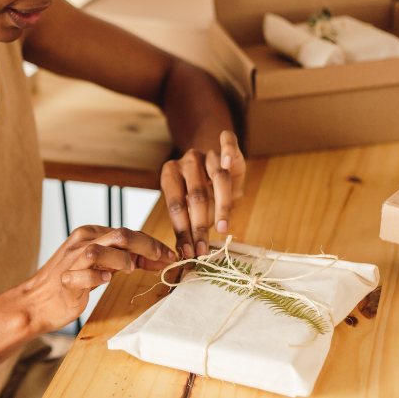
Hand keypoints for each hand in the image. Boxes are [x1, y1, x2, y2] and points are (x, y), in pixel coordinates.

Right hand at [21, 226, 175, 332]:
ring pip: (100, 250)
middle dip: (147, 247)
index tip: (170, 255)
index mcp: (90, 233)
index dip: (152, 243)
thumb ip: (123, 257)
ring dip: (121, 260)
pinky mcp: (65, 280)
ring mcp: (71, 260)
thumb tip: (156, 257)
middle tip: (162, 260)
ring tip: (129, 270)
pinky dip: (97, 278)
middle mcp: (81, 241)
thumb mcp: (101, 264)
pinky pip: (83, 275)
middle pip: (120, 235)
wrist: (36, 302)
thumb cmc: (71, 283)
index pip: (127, 231)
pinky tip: (105, 280)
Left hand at [160, 130, 245, 259]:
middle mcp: (187, 161)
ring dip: (221, 205)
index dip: (182, 231)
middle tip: (203, 250)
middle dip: (199, 226)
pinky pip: (227, 142)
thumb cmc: (200, 191)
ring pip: (217, 176)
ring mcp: (207, 152)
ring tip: (222, 229)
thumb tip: (183, 256)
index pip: (176, 206)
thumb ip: (186, 226)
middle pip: (195, 195)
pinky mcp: (226, 146)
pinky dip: (227, 151)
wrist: (214, 162)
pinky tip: (227, 163)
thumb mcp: (190, 208)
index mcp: (170, 174)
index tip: (188, 253)